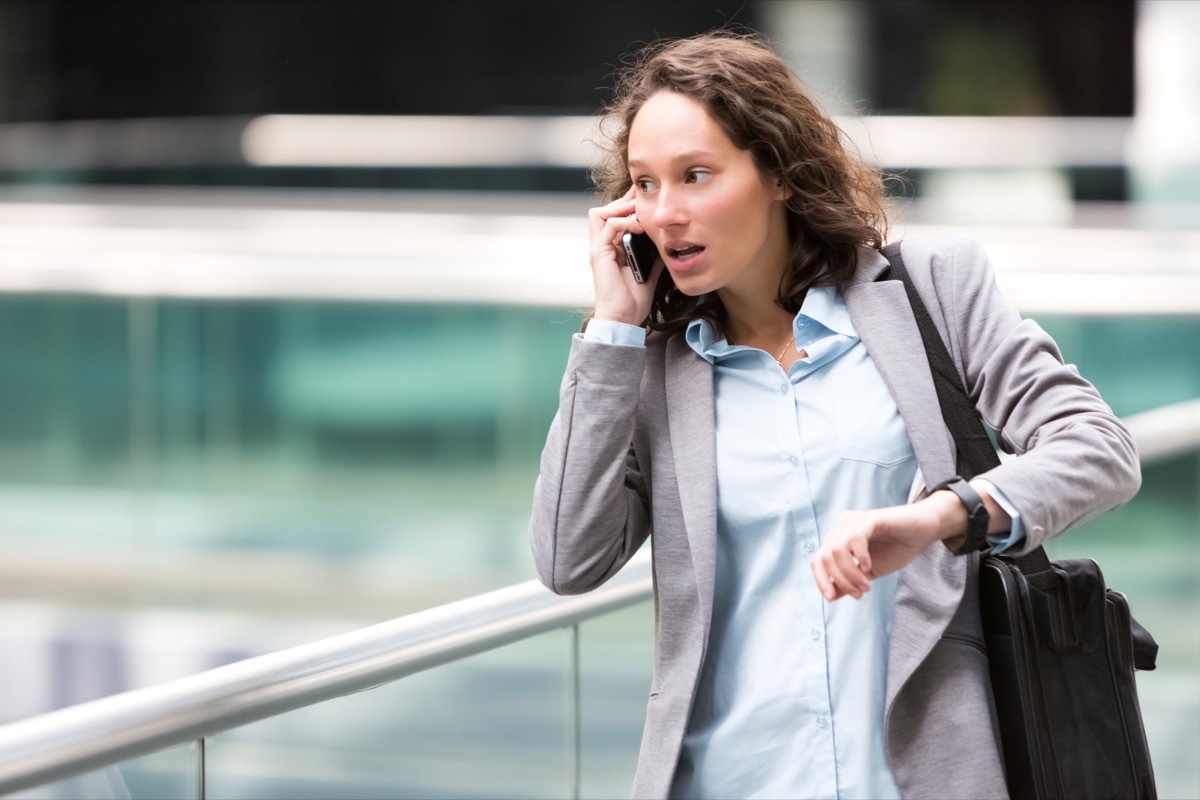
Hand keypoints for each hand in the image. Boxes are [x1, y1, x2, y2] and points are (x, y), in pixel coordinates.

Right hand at [587, 187, 662, 325]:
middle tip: (642, 198)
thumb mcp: (650, 273)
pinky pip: (609, 226)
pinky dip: (625, 222)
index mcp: (611, 250)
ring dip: (621, 209)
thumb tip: (668, 245)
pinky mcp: (599, 254)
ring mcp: (599, 249)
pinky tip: (640, 226)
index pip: (612, 218)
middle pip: (602, 211)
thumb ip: (654, 257)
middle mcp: (602, 247)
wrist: (623, 319)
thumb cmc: (633, 302)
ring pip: (599, 214)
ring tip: (640, 211)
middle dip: (623, 202)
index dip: (626, 206)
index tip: (645, 198)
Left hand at [810, 491, 965, 600]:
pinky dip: (860, 558)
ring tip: (867, 585)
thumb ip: (849, 581)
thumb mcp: (870, 572)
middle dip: (840, 581)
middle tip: (860, 593)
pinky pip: (855, 539)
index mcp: (839, 538)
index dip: (821, 580)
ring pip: (837, 551)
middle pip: (825, 558)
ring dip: (850, 574)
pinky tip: (869, 566)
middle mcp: (842, 526)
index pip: (818, 560)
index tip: (831, 598)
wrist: (924, 532)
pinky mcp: (871, 518)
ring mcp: (855, 520)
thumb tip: (830, 596)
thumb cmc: (897, 549)